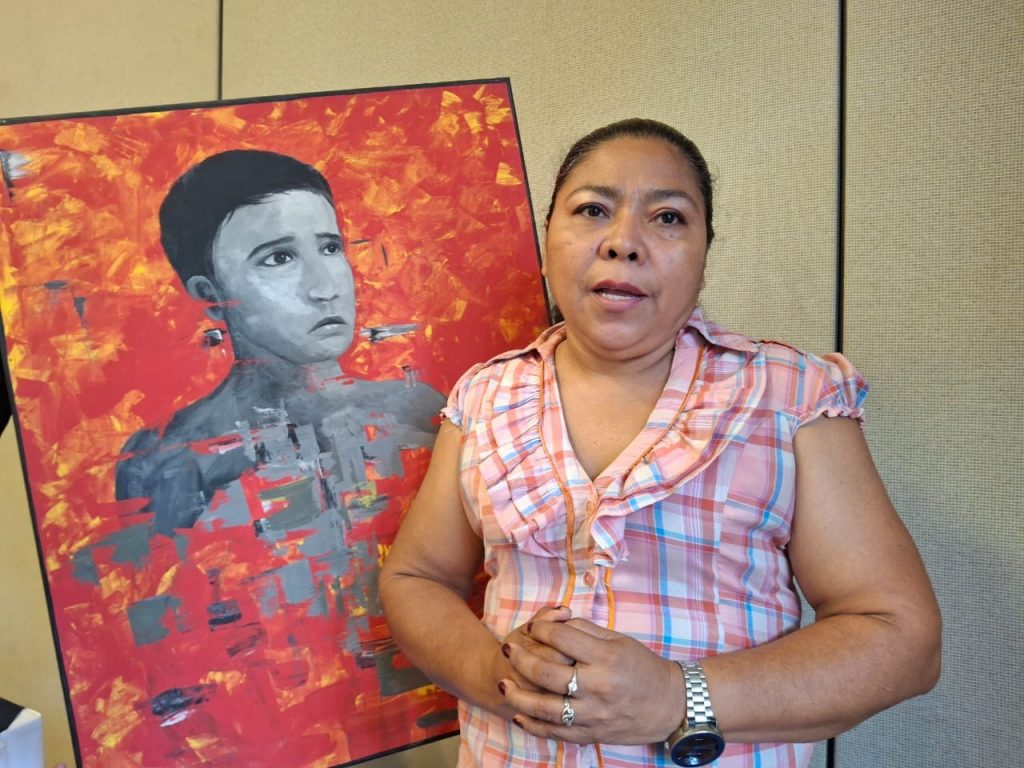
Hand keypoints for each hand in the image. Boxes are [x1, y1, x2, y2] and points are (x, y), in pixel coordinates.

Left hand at [499, 617, 682, 744]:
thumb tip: (553, 622)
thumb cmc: (642, 667)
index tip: (532, 627)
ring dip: (518, 695)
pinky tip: (520, 715)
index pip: (561, 639)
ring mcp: (593, 714)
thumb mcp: (618, 640)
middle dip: (521, 659)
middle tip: (507, 650)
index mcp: (605, 658)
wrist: (670, 705)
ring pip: (545, 708)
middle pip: (546, 672)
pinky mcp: (591, 734)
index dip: (541, 630)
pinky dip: (534, 726)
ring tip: (503, 684)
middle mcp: (597, 687)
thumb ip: (584, 630)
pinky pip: (556, 733)